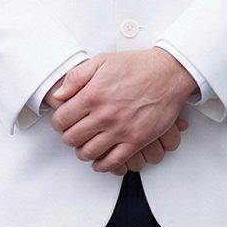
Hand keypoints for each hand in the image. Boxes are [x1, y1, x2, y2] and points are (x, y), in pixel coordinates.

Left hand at [44, 50, 195, 174]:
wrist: (168, 74)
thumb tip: (60, 94)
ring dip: (83, 152)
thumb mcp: (101, 61)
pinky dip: (103, 165)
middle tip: (73, 134)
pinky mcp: (137, 140)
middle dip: (69, 137)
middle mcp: (105, 114)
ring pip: (90, 152)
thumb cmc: (137, 66)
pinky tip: (100, 161)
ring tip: (84, 147)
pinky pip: (114, 161)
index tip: (62, 122)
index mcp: (93, 95)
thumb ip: (76, 77)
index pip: (62, 119)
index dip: (58, 122)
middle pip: (72, 138)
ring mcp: (121, 129)